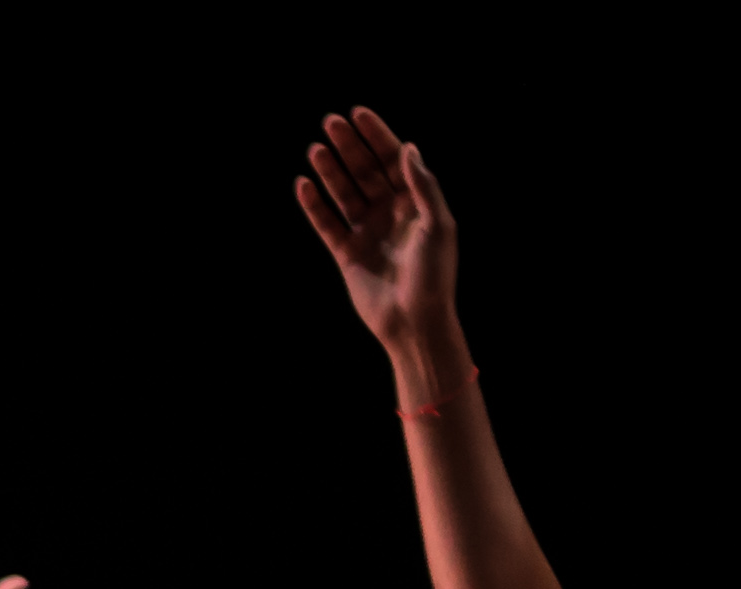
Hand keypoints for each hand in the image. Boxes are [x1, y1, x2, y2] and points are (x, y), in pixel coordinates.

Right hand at [295, 108, 457, 354]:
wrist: (414, 321)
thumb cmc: (434, 275)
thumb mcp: (437, 224)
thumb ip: (422, 185)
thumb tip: (406, 147)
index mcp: (415, 202)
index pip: (392, 160)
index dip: (376, 135)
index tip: (358, 114)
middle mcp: (390, 212)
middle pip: (366, 171)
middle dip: (349, 146)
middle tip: (331, 122)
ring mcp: (367, 231)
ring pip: (345, 193)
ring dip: (330, 170)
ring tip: (315, 148)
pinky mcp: (347, 253)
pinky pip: (327, 223)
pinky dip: (315, 205)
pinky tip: (304, 184)